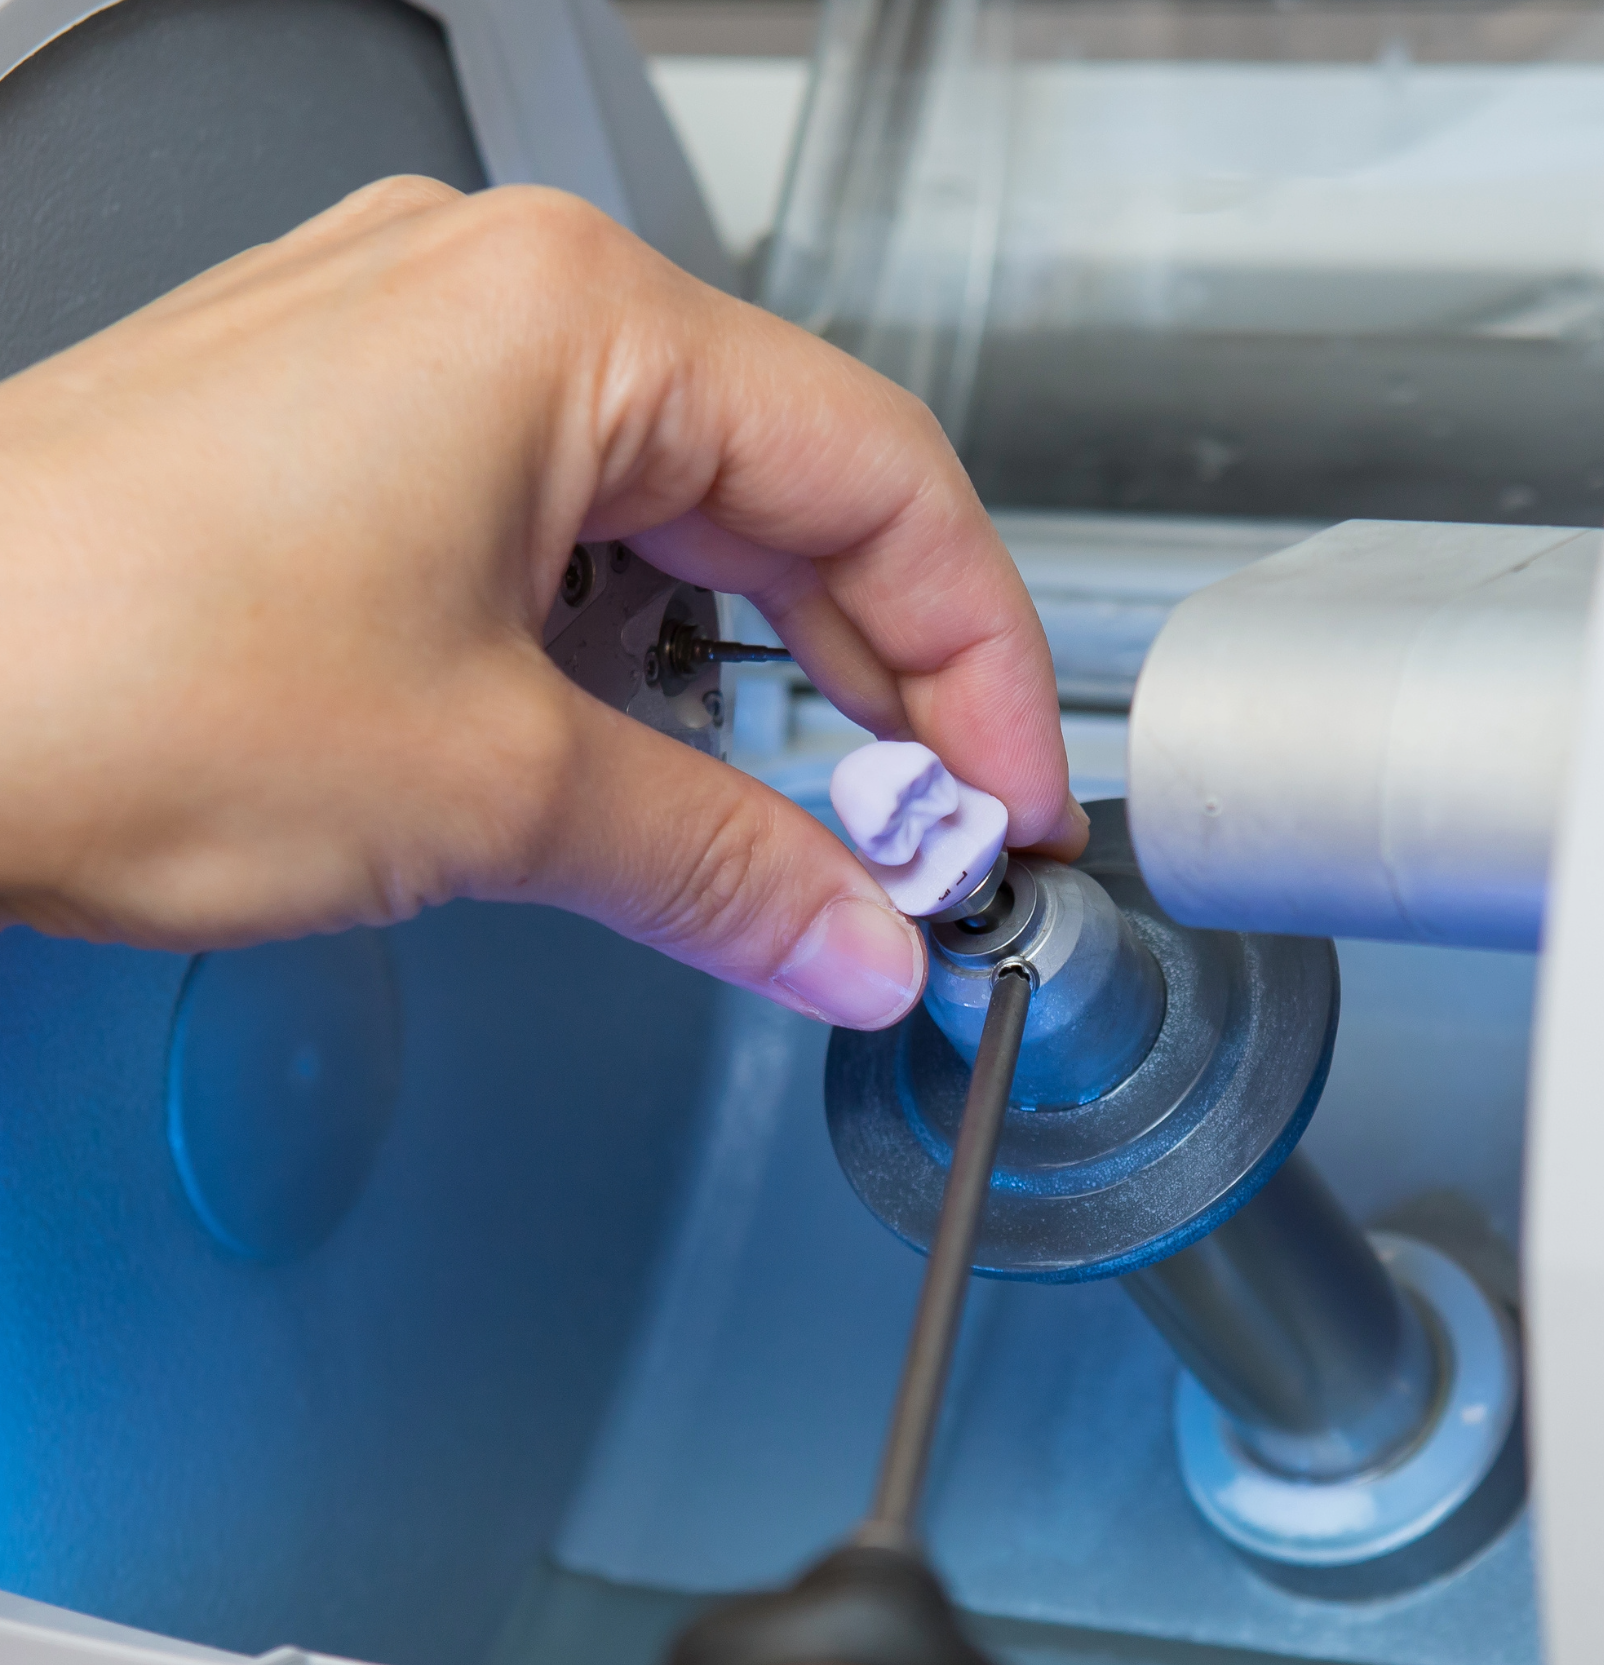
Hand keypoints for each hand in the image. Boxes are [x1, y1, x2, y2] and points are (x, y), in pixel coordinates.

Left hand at [0, 177, 1084, 1027]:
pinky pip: (565, 527)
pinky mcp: (344, 431)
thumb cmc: (98, 669)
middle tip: (932, 842)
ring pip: (681, 514)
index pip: (884, 482)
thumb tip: (857, 936)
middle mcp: (497, 297)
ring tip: (807, 827)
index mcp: (573, 322)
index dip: (983, 664)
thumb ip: (730, 865)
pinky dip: (639, 653)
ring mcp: (410, 352)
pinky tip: (660, 760)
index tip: (1012, 803)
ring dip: (762, 680)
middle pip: (796, 490)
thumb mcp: (496, 791)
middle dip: (882, 685)